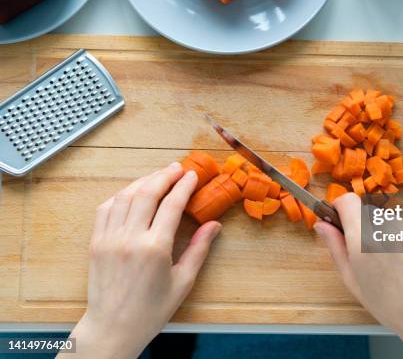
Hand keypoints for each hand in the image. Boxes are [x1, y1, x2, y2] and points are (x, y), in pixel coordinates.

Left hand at [59, 162, 221, 358]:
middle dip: (165, 176)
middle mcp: (130, 238)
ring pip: (125, 196)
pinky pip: (106, 208)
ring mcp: (109, 238)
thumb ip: (198, 249)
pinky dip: (121, 195)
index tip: (193, 175)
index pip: (171, 204)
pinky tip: (132, 192)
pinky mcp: (96, 242)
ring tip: (158, 176)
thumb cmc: (151, 310)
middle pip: (148, 193)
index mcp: (155, 248)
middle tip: (178, 168)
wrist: (113, 327)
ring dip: (143, 181)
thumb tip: (214, 225)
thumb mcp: (183, 282)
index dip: (184, 186)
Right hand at [314, 193, 402, 358]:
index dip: (342, 209)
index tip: (343, 220)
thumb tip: (322, 225)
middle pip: (369, 211)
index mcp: (364, 240)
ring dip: (389, 230)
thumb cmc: (390, 304)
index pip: (348, 201)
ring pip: (390, 217)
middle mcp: (389, 226)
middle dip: (367, 227)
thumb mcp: (353, 280)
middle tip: (376, 254)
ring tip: (398, 259)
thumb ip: (336, 248)